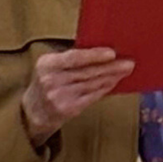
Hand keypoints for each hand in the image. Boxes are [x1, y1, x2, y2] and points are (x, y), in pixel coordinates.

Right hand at [21, 47, 136, 142]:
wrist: (33, 110)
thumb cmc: (49, 81)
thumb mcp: (51, 66)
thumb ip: (71, 59)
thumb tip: (102, 50)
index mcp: (46, 64)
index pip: (73, 58)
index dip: (94, 56)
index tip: (112, 53)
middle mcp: (50, 80)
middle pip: (87, 72)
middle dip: (111, 67)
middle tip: (129, 62)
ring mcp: (59, 96)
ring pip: (93, 84)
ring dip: (112, 77)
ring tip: (126, 70)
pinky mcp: (68, 109)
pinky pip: (93, 96)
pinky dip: (106, 88)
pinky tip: (115, 82)